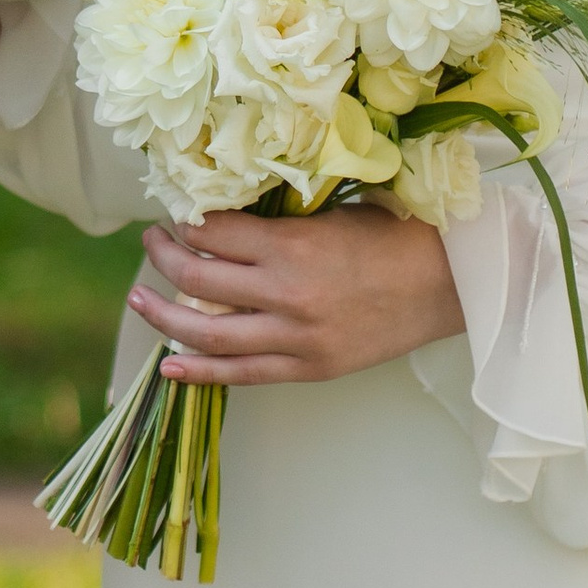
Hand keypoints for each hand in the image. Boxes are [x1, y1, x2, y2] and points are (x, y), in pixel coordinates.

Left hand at [133, 203, 463, 387]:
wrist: (448, 284)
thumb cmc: (393, 236)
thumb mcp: (330, 213)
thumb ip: (278, 221)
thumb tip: (220, 215)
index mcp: (294, 246)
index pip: (214, 232)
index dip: (185, 222)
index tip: (174, 213)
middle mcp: (287, 294)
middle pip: (199, 279)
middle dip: (164, 258)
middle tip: (151, 243)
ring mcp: (296, 338)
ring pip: (209, 333)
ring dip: (164, 316)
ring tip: (139, 299)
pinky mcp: (309, 368)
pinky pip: (241, 374)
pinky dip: (200, 372)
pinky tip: (168, 365)